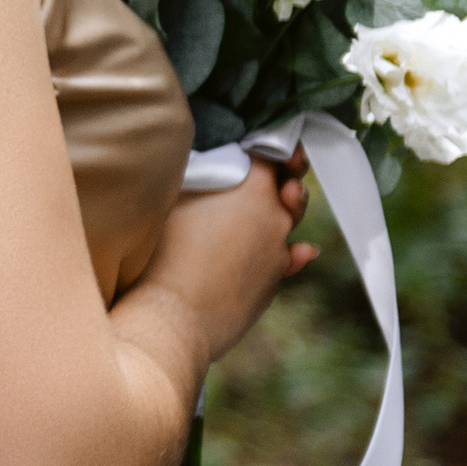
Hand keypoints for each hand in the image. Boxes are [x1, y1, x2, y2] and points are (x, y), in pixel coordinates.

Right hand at [131, 157, 316, 374]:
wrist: (173, 318)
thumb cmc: (165, 254)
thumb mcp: (175, 197)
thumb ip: (205, 175)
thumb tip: (217, 165)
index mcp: (253, 189)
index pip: (273, 154)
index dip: (271, 148)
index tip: (266, 148)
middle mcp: (274, 218)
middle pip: (288, 188)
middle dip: (281, 180)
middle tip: (270, 175)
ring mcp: (278, 253)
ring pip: (289, 224)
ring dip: (283, 212)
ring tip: (280, 203)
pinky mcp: (273, 283)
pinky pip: (288, 259)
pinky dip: (291, 251)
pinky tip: (301, 250)